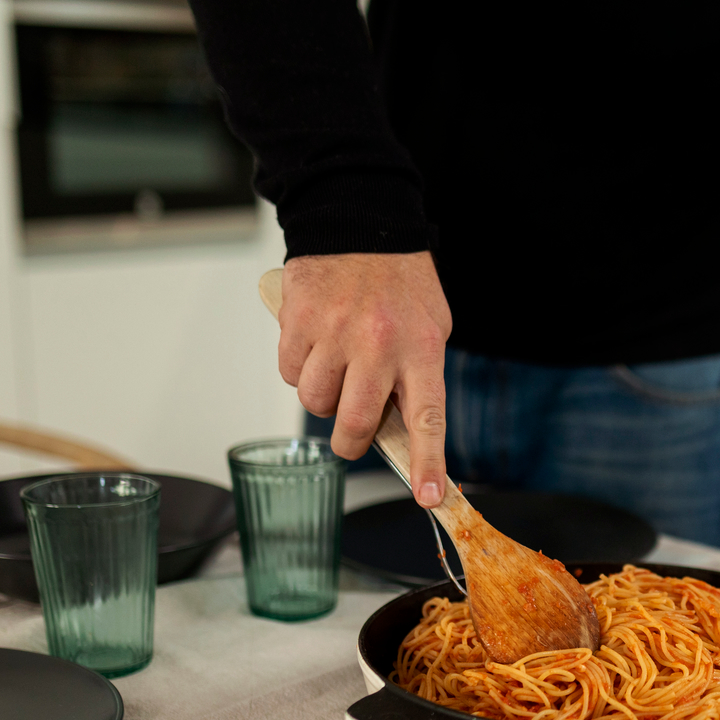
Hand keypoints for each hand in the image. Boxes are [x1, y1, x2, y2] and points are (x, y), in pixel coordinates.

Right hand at [276, 252, 452, 506]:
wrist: (360, 221)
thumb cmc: (399, 281)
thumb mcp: (430, 326)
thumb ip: (416, 375)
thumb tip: (399, 428)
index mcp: (421, 348)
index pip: (427, 418)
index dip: (428, 463)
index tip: (428, 497)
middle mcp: (378, 345)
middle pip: (355, 424)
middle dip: (350, 442)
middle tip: (352, 436)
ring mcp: (334, 333)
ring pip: (316, 402)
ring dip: (323, 398)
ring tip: (337, 369)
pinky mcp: (297, 321)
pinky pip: (290, 372)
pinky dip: (299, 369)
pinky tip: (315, 345)